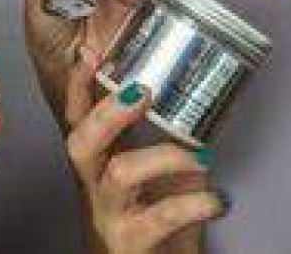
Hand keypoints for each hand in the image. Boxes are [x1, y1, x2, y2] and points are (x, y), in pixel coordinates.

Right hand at [65, 60, 224, 253]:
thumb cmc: (147, 211)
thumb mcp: (143, 167)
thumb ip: (150, 134)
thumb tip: (176, 89)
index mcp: (96, 159)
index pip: (75, 117)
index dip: (77, 86)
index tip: (89, 55)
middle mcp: (92, 183)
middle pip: (80, 142)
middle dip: (108, 112)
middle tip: (142, 91)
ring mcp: (107, 213)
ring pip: (120, 173)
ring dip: (166, 156)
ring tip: (202, 157)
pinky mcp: (129, 242)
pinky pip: (160, 216)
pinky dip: (194, 202)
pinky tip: (215, 199)